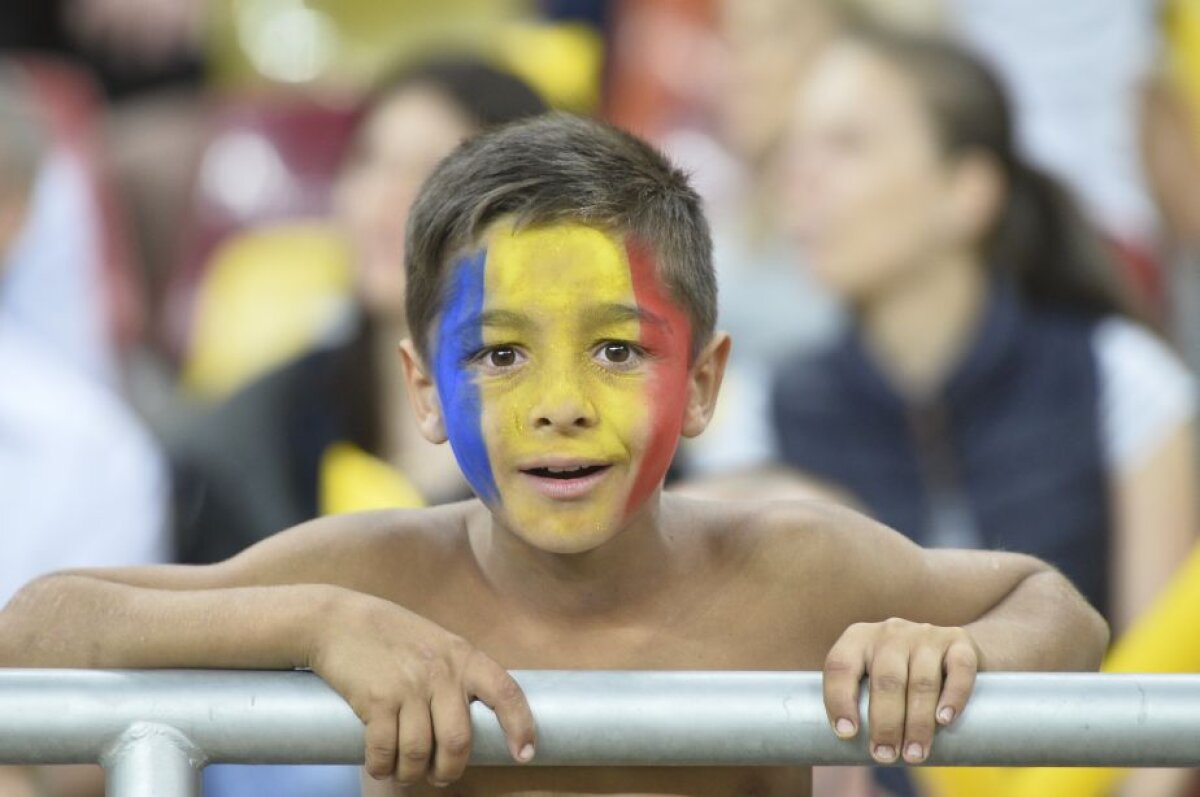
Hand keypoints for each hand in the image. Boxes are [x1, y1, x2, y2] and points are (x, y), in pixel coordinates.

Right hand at [310, 593, 535, 786]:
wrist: (337, 620)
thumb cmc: (390, 635)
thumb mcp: (435, 643)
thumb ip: (455, 672)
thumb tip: (471, 717)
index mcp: (463, 656)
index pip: (506, 693)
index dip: (521, 726)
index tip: (524, 753)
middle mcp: (441, 672)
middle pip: (458, 741)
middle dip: (450, 769)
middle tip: (440, 775)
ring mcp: (409, 686)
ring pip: (420, 752)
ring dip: (411, 773)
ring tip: (404, 773)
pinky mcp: (376, 700)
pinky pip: (385, 750)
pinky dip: (382, 766)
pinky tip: (380, 766)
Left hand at [822, 618, 979, 764]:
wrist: (953, 652)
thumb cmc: (901, 677)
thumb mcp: (873, 678)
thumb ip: (861, 702)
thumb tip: (850, 750)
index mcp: (859, 639)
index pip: (840, 665)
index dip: (839, 699)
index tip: (847, 734)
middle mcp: (890, 632)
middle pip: (885, 679)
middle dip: (885, 723)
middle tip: (885, 756)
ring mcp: (925, 634)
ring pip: (921, 681)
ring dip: (917, 723)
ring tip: (914, 754)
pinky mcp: (959, 641)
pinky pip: (958, 669)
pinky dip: (953, 697)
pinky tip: (945, 720)